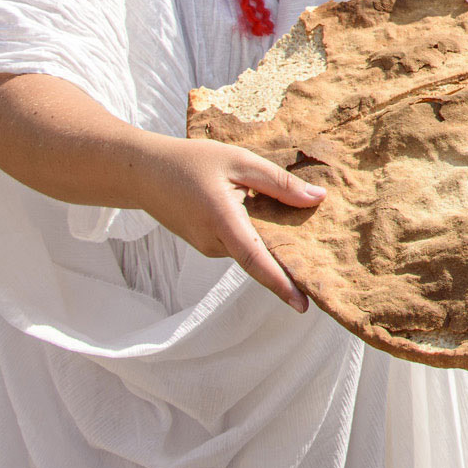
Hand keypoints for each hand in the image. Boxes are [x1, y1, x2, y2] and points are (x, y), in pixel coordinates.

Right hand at [129, 134, 326, 310]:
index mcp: (222, 221)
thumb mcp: (240, 161)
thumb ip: (279, 183)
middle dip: (288, 265)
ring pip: (249, 250)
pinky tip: (267, 218)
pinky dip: (255, 237)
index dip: (280, 283)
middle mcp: (213, 242)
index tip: (303, 305)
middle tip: (323, 269)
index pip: (256, 260)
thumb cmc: (192, 162)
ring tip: (304, 231)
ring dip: (272, 244)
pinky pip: (237, 245)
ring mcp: (207, 247)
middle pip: (258, 259)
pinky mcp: (205, 244)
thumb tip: (318, 199)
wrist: (143, 172)